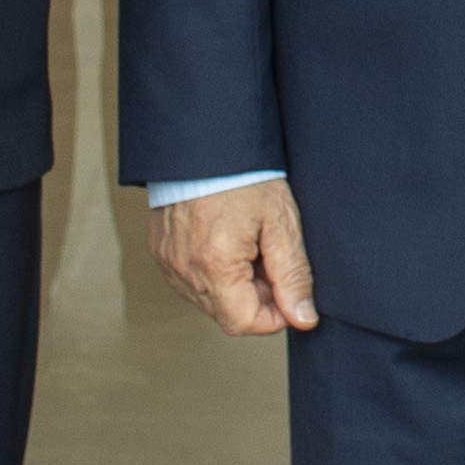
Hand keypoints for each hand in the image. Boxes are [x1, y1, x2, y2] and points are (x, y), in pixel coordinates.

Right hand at [151, 178, 319, 335]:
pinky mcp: (162, 252)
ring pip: (210, 299)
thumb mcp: (281, 223)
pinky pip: (191, 280)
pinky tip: (225, 241)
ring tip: (246, 244)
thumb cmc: (243, 174)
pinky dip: (213, 272)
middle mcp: (184, 270)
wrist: (204, 140)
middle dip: (256, 296)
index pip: (244, 324)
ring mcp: (169, 262)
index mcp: (214, 266)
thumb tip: (303, 317)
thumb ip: (294, 276)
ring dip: (234, 285)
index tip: (285, 286)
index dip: (273, 314)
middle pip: (227, 313)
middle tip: (267, 255)